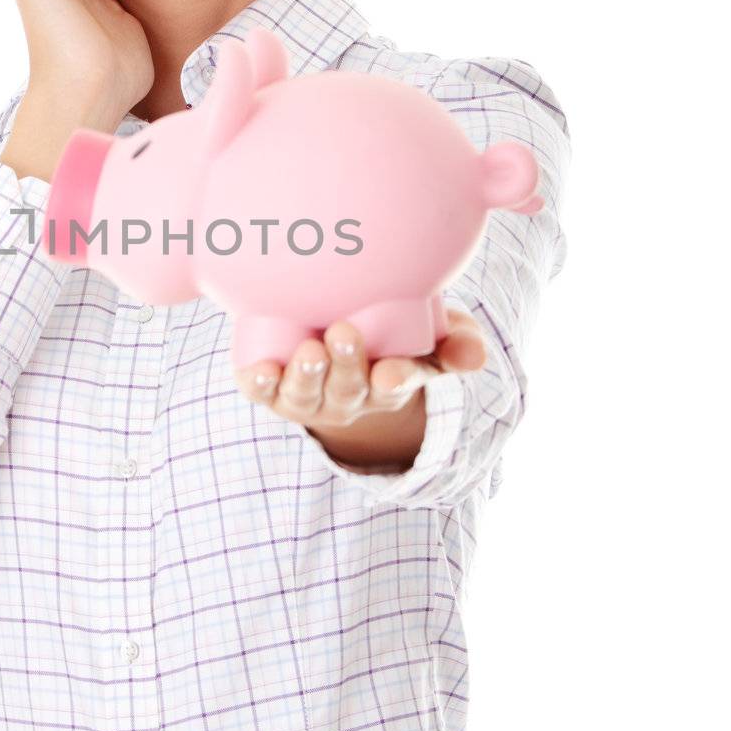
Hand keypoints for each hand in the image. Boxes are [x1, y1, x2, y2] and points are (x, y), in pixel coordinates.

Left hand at [234, 311, 487, 469]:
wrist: (340, 340)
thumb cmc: (396, 334)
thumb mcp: (436, 338)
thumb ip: (461, 343)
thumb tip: (475, 358)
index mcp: (388, 385)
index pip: (396, 385)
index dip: (395, 379)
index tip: (391, 372)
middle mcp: (347, 397)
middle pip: (346, 389)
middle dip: (346, 366)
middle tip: (343, 334)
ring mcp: (309, 395)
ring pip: (305, 393)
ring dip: (304, 376)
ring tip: (308, 352)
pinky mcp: (274, 387)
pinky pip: (264, 391)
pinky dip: (259, 383)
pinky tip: (255, 372)